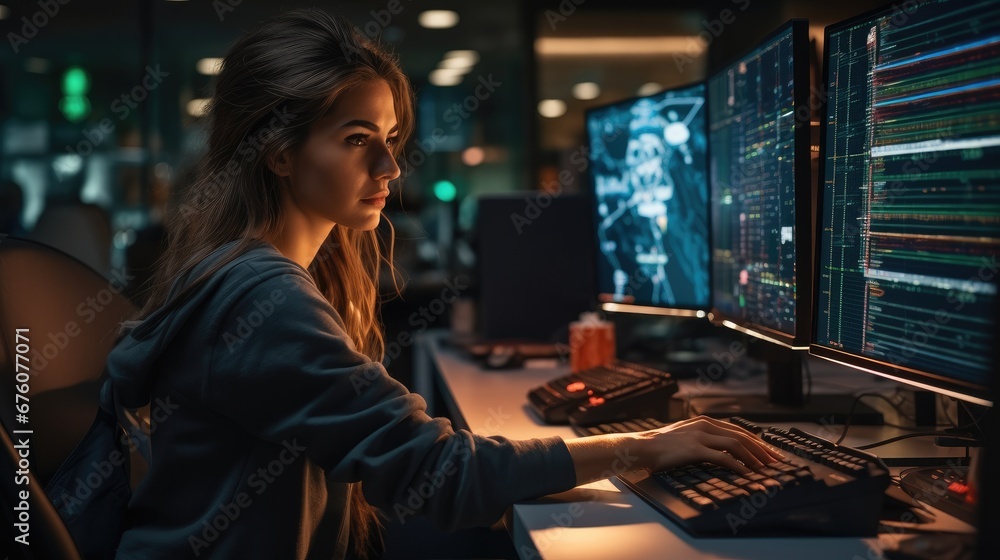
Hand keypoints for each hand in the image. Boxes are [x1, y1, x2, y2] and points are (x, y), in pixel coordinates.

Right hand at [636, 416, 784, 474]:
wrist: (641, 447)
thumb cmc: (661, 445)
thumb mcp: (686, 436)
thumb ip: (703, 438)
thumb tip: (721, 449)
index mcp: (704, 421)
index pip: (738, 430)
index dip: (757, 441)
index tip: (770, 452)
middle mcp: (705, 425)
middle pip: (742, 436)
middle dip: (762, 449)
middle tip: (776, 461)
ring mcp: (700, 436)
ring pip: (736, 445)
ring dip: (754, 457)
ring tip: (765, 469)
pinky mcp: (694, 448)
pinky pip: (722, 457)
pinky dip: (738, 465)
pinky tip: (746, 473)